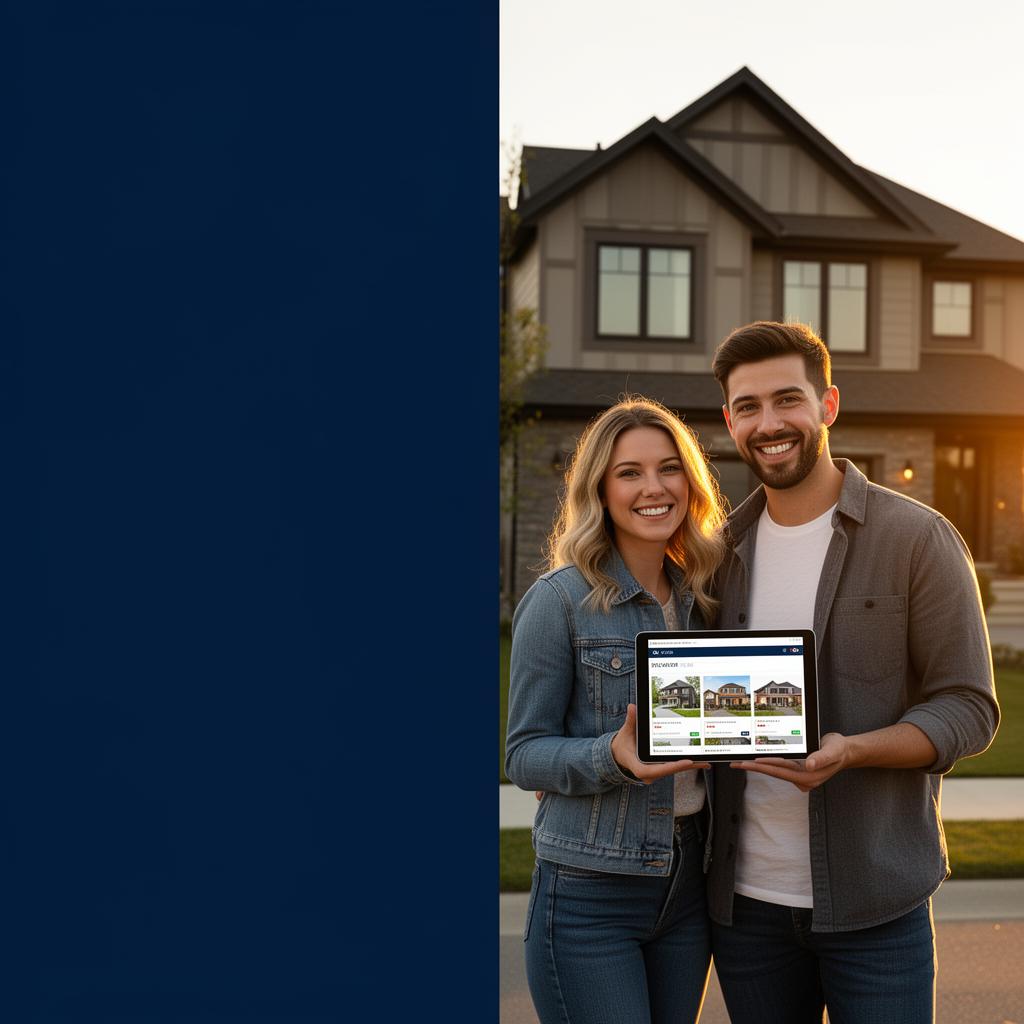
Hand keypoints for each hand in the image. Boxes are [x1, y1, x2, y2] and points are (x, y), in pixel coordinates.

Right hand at [611, 704, 708, 783]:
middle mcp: (648, 773)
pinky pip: (674, 767)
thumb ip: (630, 722)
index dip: (670, 767)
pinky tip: (699, 761)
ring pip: (674, 770)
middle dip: (686, 765)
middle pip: (669, 770)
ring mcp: (656, 773)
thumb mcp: (625, 733)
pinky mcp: (661, 769)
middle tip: (701, 759)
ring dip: (689, 765)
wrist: (620, 755)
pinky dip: (686, 764)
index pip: (653, 771)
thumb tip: (632, 708)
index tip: (685, 762)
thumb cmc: (622, 745)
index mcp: (638, 767)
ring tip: (705, 760)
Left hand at [730, 732, 850, 791]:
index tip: (750, 762)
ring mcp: (800, 777)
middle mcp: (803, 780)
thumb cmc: (839, 749)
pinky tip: (756, 760)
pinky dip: (767, 764)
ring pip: (775, 771)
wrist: (846, 751)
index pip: (781, 770)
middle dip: (754, 767)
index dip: (765, 765)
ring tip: (740, 762)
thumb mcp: (833, 750)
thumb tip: (810, 765)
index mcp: (809, 777)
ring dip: (758, 766)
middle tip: (735, 764)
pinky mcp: (798, 772)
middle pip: (774, 773)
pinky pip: (779, 768)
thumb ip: (822, 757)